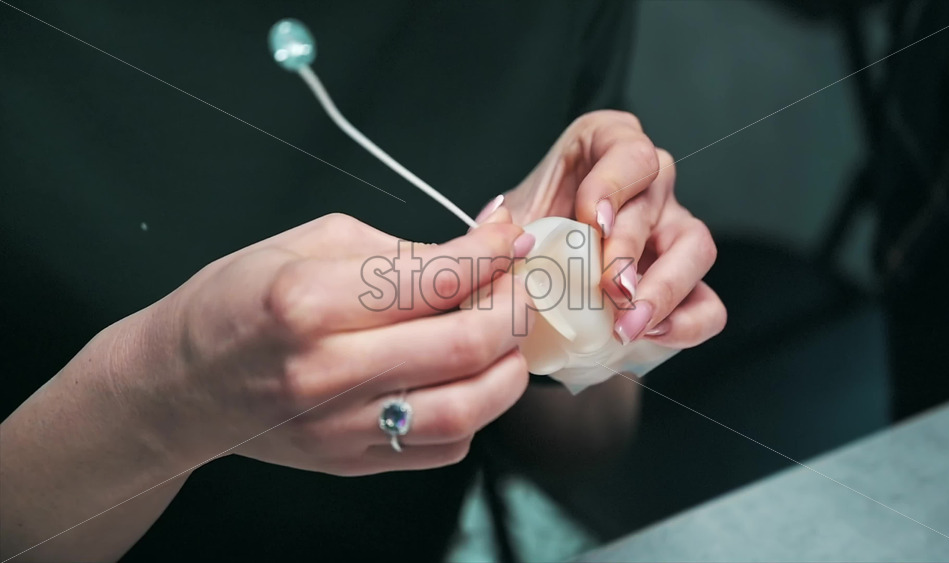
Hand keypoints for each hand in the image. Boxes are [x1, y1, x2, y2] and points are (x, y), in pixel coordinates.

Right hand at [152, 213, 534, 474]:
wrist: (179, 386)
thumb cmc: (234, 302)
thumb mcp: (306, 246)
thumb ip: (398, 251)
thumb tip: (478, 249)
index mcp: (310, 301)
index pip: (437, 277)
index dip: (494, 251)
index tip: (514, 237)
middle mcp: (328, 371)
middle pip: (467, 345)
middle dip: (515, 306)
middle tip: (518, 285)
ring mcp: (341, 426)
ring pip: (469, 408)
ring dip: (509, 367)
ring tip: (505, 338)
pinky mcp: (352, 462)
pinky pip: (446, 447)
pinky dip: (475, 411)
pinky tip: (464, 380)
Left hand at [490, 110, 725, 347]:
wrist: (536, 294)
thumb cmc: (527, 241)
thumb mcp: (508, 225)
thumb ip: (495, 226)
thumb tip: (500, 224)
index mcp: (605, 150)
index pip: (628, 149)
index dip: (615, 183)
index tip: (591, 221)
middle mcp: (647, 185)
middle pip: (658, 199)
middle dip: (630, 247)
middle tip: (608, 288)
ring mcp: (672, 232)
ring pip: (696, 246)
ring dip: (665, 287)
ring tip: (628, 324)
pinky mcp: (684, 285)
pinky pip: (707, 302)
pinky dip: (687, 322)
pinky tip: (651, 335)